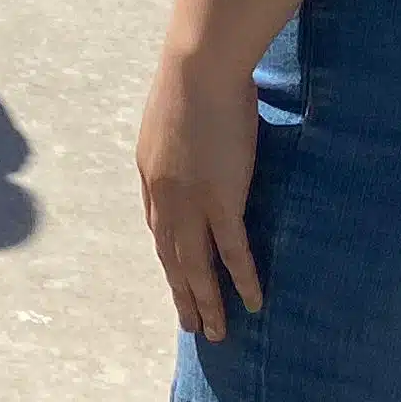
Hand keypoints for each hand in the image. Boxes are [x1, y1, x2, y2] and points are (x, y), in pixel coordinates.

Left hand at [136, 41, 268, 342]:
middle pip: (171, 256)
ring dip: (205, 301)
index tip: (177, 277)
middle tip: (190, 324)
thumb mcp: (174, 115)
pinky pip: (232, 251)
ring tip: (214, 332)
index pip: (159, 226)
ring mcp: (190, 202)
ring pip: (196, 265)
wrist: (198, 68)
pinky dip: (240, 280)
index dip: (170, 255)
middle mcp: (163, 196)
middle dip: (181, 292)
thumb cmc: (192, 78)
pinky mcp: (220, 200)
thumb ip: (182, 139)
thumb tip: (200, 139)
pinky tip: (250, 304)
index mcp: (150, 174)